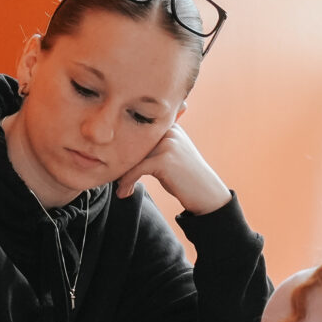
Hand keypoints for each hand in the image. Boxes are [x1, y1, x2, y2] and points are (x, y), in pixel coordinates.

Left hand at [115, 124, 229, 214]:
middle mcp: (169, 131)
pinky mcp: (164, 160)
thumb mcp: (172, 154)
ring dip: (123, 175)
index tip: (114, 164)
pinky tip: (124, 193)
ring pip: (132, 157)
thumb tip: (121, 146)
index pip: (138, 132)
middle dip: (122, 162)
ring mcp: (168, 144)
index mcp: (170, 126)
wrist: (207, 194)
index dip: (124, 149)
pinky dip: (127, 182)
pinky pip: (136, 170)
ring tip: (121, 188)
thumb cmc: (186, 177)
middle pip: (133, 143)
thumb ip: (154, 145)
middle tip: (115, 178)